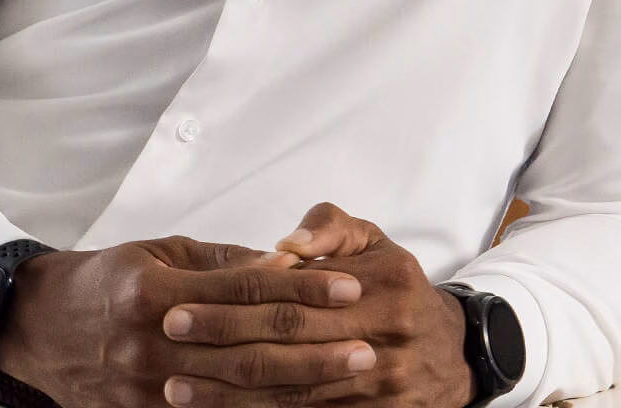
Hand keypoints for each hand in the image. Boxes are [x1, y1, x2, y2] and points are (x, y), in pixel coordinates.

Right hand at [0, 235, 375, 407]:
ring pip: (238, 391)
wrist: (34, 328)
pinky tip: (298, 405)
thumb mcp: (157, 253)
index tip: (349, 286)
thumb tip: (284, 261)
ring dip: (299, 384)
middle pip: (250, 348)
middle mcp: (151, 344)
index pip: (246, 289)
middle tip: (367, 342)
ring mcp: (146, 389)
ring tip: (348, 374)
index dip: (303, 287)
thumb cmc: (101, 281)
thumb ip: (221, 262)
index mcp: (155, 293)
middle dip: (315, 346)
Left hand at [161, 204, 475, 407]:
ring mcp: (382, 388)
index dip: (234, 303)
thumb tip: (284, 244)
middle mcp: (386, 338)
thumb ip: (330, 228)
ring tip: (176, 389)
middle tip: (166, 339)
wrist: (454, 354)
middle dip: (221, 343)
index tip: (180, 304)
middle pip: (288, 345)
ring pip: (292, 394)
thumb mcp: (376, 241)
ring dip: (229, 395)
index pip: (296, 296)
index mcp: (386, 284)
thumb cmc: (399, 287)